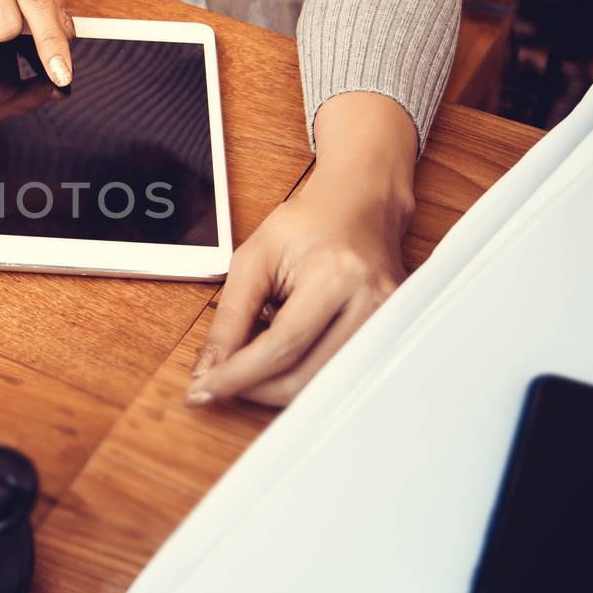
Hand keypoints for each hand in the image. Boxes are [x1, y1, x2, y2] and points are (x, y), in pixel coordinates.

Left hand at [186, 92, 418, 407]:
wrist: (359, 204)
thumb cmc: (308, 223)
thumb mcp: (254, 257)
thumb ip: (230, 315)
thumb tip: (211, 368)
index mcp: (337, 275)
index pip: (282, 346)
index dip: (238, 374)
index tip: (204, 389)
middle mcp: (373, 303)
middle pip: (305, 376)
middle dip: (255, 388)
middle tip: (220, 382)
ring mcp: (388, 322)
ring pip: (322, 385)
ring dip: (276, 385)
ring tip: (251, 361)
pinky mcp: (389, 334)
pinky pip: (338, 374)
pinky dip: (302, 375)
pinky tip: (282, 358)